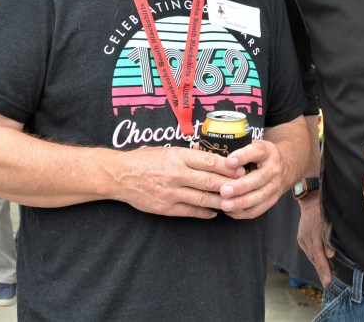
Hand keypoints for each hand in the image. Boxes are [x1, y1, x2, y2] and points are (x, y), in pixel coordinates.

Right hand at [113, 145, 243, 218]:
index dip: (228, 167)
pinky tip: (215, 211)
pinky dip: (205, 212)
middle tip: (244, 186)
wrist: (120, 175)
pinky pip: (191, 211)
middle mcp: (175, 174)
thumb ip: (188, 154)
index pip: (209, 161)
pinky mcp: (165, 207)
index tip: (240, 169)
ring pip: (203, 199)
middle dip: (230, 185)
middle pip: (210, 181)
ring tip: (234, 202)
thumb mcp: (167, 150)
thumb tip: (211, 157)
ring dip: (221, 201)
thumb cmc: (145, 159)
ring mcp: (170, 192)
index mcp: (177, 156)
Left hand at [214, 140, 290, 218]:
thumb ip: (228, 146)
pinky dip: (244, 212)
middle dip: (240, 186)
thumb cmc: (258, 154)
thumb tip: (197, 147)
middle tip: (223, 190)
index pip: (256, 152)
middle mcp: (273, 168)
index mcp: (266, 151)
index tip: (229, 161)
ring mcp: (275, 186)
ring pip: (259, 196)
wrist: (285, 165)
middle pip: (259, 179)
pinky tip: (230, 211)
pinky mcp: (273, 199)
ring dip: (241, 202)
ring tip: (224, 204)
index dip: (243, 156)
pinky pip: (259, 209)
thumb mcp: (249, 144)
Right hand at [297, 195, 333, 286]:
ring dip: (317, 266)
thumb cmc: (323, 208)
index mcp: (313, 233)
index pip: (319, 255)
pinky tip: (319, 264)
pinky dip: (314, 258)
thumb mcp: (329, 221)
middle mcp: (306, 237)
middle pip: (314, 258)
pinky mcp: (301, 238)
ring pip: (310, 256)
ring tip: (324, 277)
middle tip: (327, 284)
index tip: (328, 281)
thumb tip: (330, 255)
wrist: (309, 199)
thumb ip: (329, 239)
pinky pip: (308, 251)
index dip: (323, 269)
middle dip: (321, 272)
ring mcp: (302, 238)